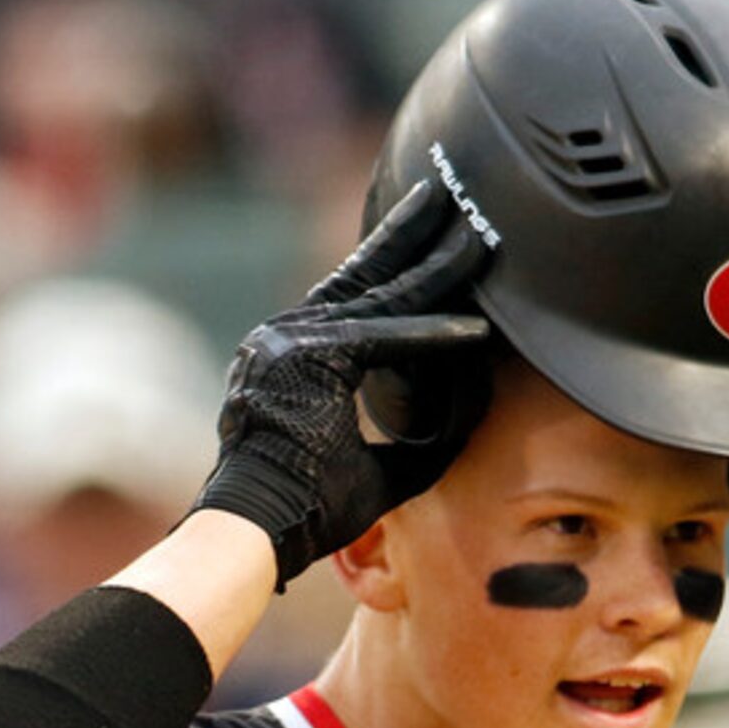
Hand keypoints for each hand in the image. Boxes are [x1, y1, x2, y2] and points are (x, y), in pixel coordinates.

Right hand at [197, 181, 492, 585]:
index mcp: (293, 356)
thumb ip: (419, 443)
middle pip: (362, 274)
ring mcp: (288, 342)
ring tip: (474, 232)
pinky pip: (380, 341)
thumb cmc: (306, 510)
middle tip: (451, 196)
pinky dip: (429, 335)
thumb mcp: (374, 471)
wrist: (253, 531)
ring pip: (375, 293)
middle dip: (412, 234)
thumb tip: (472, 423)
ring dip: (430, 264)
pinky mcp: (300, 360)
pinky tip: (475, 326)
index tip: (438, 246)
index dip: (403, 276)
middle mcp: (285, 336)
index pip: (359, 303)